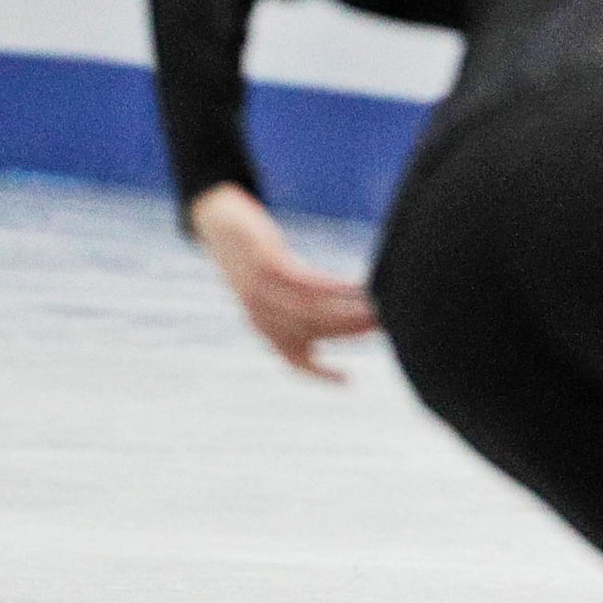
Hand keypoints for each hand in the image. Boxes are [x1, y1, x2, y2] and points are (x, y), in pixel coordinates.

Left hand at [189, 184, 377, 381]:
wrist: (215, 221)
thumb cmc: (248, 255)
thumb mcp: (267, 284)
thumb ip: (293, 301)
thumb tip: (329, 309)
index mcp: (262, 325)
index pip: (294, 359)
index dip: (320, 374)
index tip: (349, 381)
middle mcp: (262, 315)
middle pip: (315, 332)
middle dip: (351, 332)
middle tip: (386, 327)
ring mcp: (264, 291)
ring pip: (315, 312)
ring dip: (350, 313)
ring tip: (380, 309)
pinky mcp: (269, 265)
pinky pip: (309, 285)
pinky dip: (338, 290)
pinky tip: (360, 286)